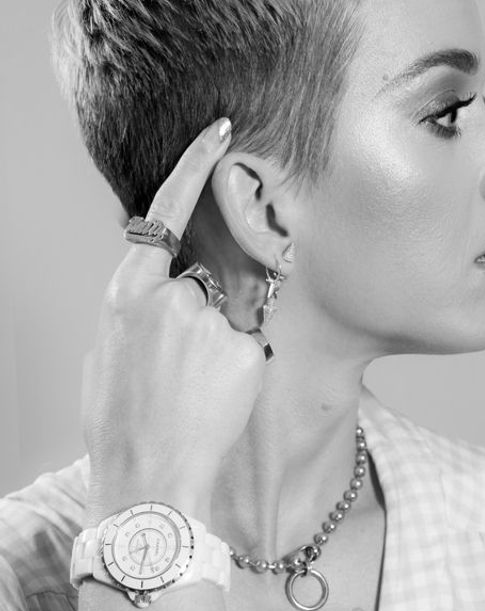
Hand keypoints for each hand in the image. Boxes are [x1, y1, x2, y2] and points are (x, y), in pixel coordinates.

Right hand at [82, 119, 265, 522]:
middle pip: (202, 285)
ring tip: (191, 396)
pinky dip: (237, 371)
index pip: (166, 209)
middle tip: (178, 376)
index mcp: (129, 292)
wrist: (146, 480)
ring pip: (225, 321)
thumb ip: (140, 311)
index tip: (221, 129)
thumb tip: (163, 295)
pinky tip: (215, 402)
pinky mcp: (242, 347)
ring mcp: (207, 321)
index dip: (195, 165)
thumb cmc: (121, 421)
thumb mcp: (111, 353)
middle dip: (199, 320)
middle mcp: (170, 296)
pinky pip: (247, 348)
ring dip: (217, 350)